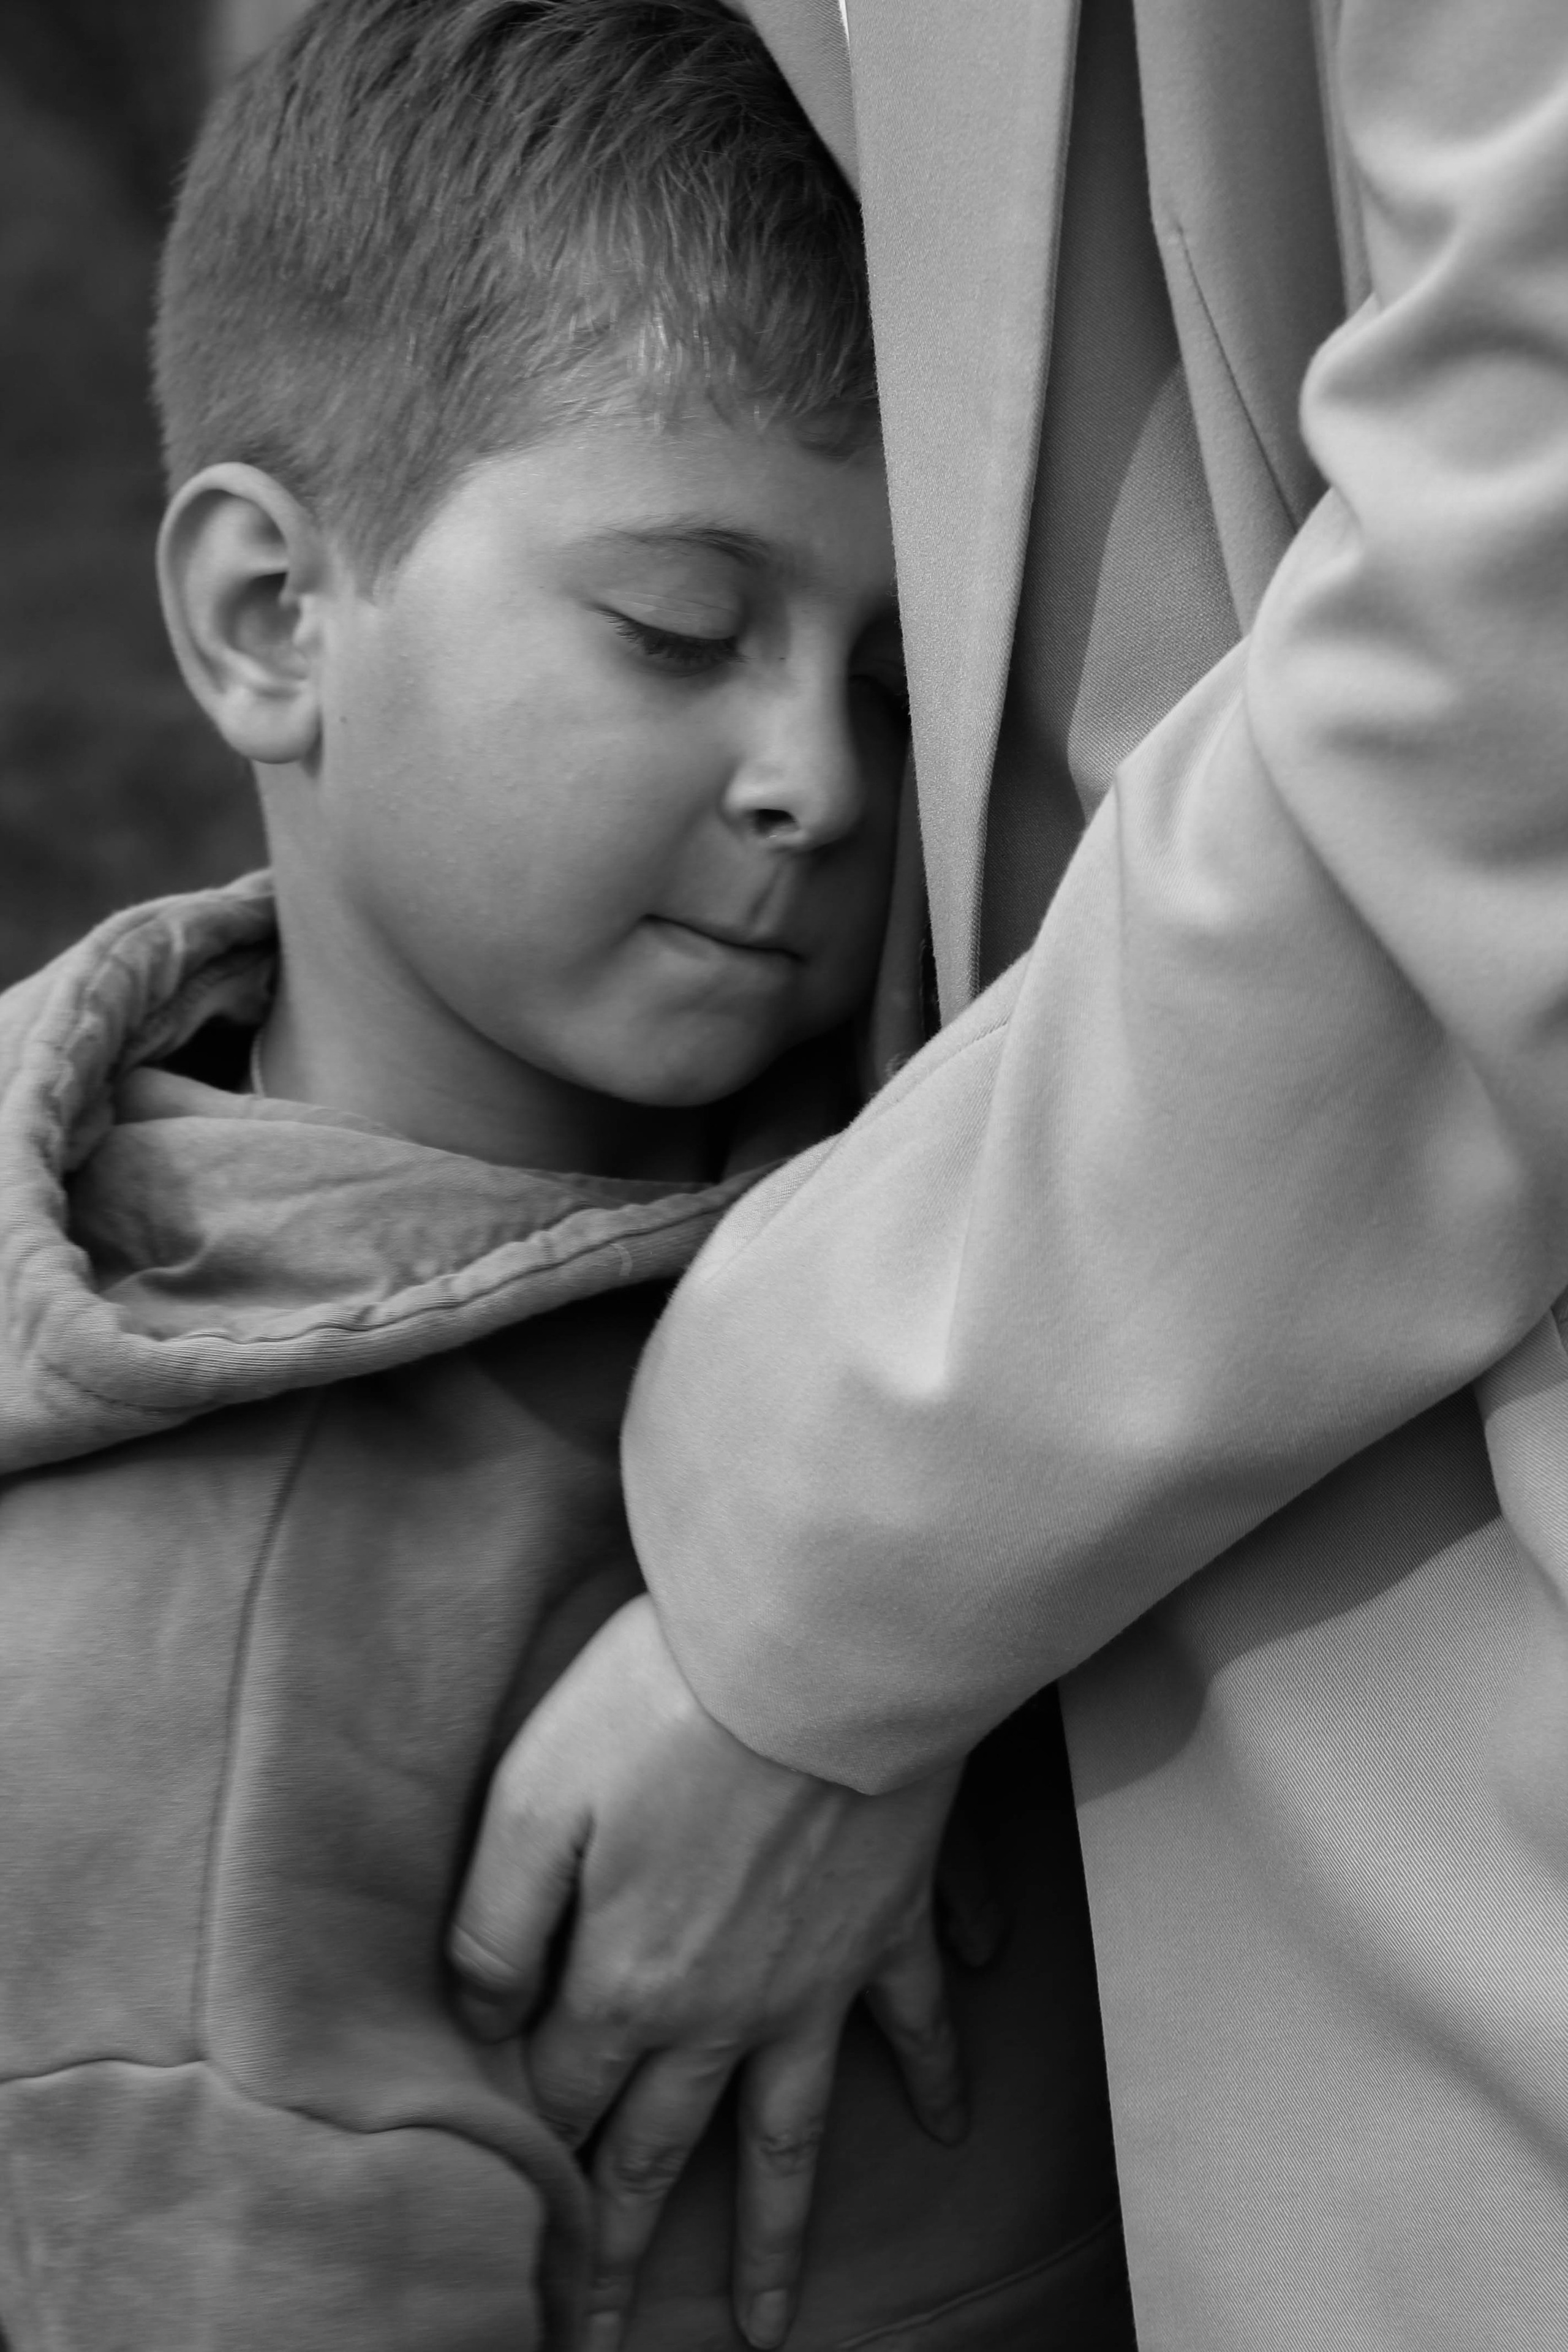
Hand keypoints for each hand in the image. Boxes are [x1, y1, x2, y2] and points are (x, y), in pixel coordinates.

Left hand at [448, 1595, 965, 2351]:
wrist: (819, 1658)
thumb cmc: (662, 1707)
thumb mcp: (534, 1797)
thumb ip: (496, 1923)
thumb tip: (478, 2024)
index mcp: (623, 1985)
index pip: (557, 2106)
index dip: (522, 2169)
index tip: (500, 2239)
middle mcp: (720, 2013)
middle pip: (657, 2155)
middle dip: (617, 2254)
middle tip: (594, 2341)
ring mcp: (815, 1982)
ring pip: (788, 2140)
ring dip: (773, 2240)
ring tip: (766, 2330)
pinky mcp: (889, 1926)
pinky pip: (916, 2025)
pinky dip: (937, 2079)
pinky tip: (948, 2131)